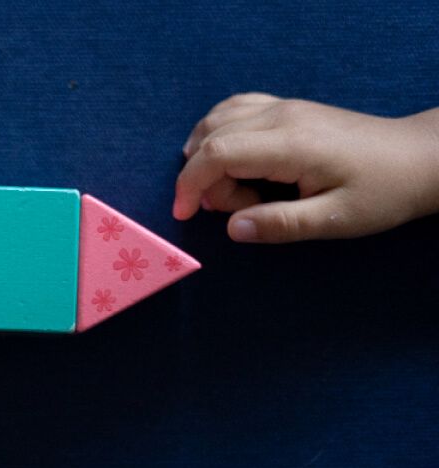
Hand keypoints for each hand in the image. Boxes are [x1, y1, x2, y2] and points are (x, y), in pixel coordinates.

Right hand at [174, 93, 438, 242]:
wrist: (418, 157)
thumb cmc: (381, 192)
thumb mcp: (335, 220)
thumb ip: (280, 225)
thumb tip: (231, 228)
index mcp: (291, 144)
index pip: (217, 153)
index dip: (190, 184)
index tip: (185, 214)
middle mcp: (281, 116)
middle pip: (211, 136)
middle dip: (203, 178)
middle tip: (237, 209)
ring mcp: (284, 106)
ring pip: (217, 118)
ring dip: (208, 155)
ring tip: (235, 188)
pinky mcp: (288, 107)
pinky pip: (235, 108)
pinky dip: (218, 132)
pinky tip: (230, 157)